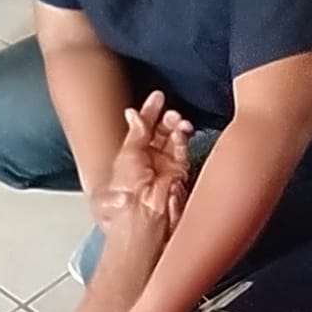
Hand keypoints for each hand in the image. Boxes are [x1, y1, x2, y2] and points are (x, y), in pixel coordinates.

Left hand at [90, 91, 192, 232]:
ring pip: (174, 138)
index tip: (157, 96)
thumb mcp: (127, 154)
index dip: (150, 111)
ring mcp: (165, 166)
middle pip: (160, 132)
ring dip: (176, 126)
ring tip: (177, 120)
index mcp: (132, 156)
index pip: (143, 128)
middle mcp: (149, 160)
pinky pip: (183, 149)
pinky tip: (182, 130)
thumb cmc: (128, 194)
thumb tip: (134, 113)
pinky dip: (183, 137)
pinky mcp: (179, 173)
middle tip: (169, 111)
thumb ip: (135, 132)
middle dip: (165, 118)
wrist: (144, 215)